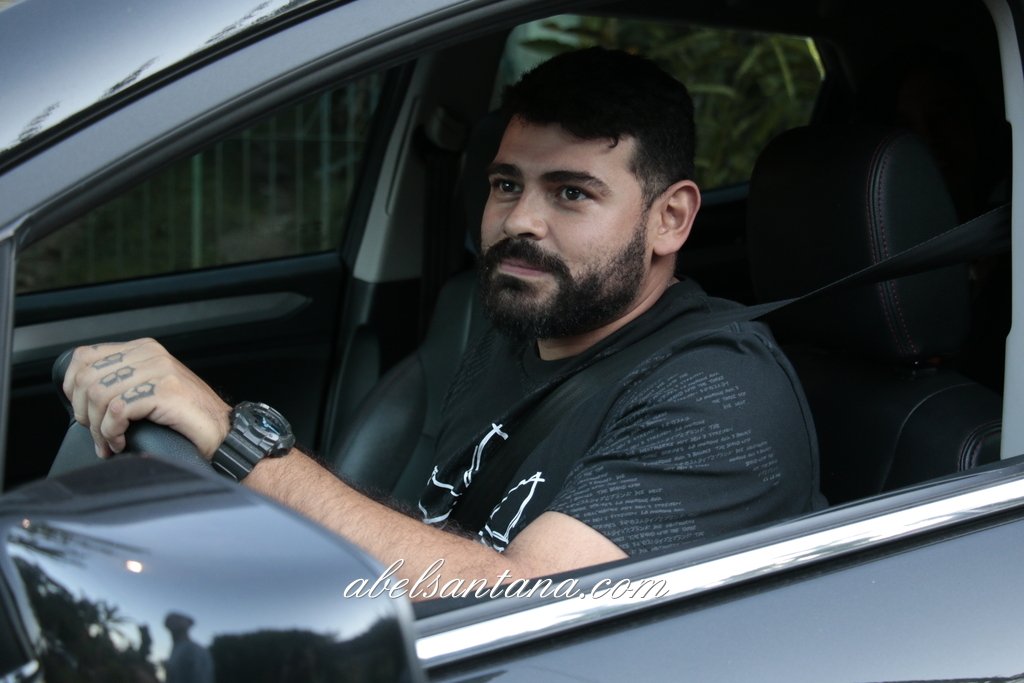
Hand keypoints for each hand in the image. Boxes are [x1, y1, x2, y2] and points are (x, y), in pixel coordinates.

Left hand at [62, 338, 230, 459]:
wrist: (222, 432)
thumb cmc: (187, 417)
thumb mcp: (150, 389)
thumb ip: (123, 382)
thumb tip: (82, 397)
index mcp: (143, 349)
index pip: (85, 357)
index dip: (73, 387)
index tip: (81, 411)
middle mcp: (150, 354)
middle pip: (88, 378)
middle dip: (84, 413)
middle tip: (97, 434)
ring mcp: (158, 371)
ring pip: (100, 396)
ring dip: (98, 428)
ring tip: (110, 442)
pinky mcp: (164, 391)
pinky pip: (117, 410)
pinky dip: (112, 432)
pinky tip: (122, 442)